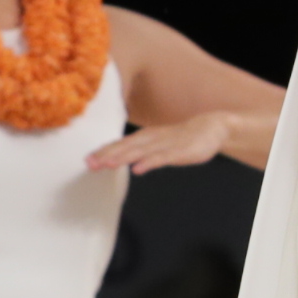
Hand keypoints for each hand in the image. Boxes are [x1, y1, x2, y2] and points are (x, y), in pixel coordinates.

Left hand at [87, 114, 239, 176]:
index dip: (103, 152)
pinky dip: (149, 163)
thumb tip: (120, 158)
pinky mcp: (179, 152)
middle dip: (107, 155)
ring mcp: (164, 144)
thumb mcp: (158, 143)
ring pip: (140, 152)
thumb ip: (140, 151)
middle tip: (89, 164)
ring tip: (106, 164)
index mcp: (145, 137)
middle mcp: (151, 139)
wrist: (210, 128)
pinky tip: (138, 169)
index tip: (87, 161)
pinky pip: (161, 158)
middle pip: (125, 147)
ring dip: (122, 157)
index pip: (120, 145)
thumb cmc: (182, 138)